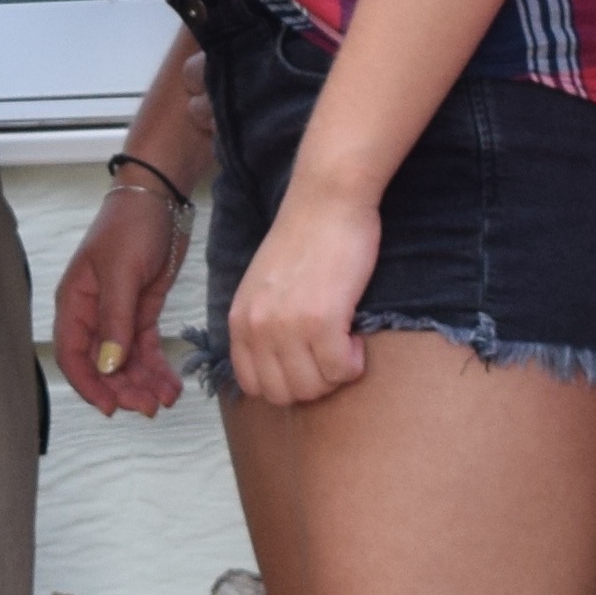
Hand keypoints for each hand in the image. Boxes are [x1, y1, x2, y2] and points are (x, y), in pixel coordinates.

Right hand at [54, 175, 189, 414]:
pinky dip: (156, 368)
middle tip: (147, 407)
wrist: (161, 198)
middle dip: (122, 388)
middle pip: (101, 364)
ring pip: (125, 362)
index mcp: (75, 302)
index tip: (111, 407)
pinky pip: (145, 349)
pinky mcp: (142, 312)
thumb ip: (115, 320)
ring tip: (165, 400)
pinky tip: (171, 385)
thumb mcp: (122, 272)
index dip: (89, 385)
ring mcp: (118, 315)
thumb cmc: (131, 225)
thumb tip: (108, 366)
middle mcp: (93, 314)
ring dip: (142, 383)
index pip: (72, 355)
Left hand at [228, 180, 380, 406]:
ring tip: (345, 342)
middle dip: (314, 384)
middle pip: (284, 395)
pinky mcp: (322, 320)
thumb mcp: (264, 286)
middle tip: (332, 354)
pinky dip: (354, 363)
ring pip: (313, 388)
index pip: (254, 386)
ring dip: (336, 374)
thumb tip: (281, 365)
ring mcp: (287, 326)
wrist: (327, 199)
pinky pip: (340, 370)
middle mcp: (256, 328)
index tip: (308, 360)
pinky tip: (357, 336)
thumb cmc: (304, 237)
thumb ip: (263, 323)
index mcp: (239, 320)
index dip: (287, 382)